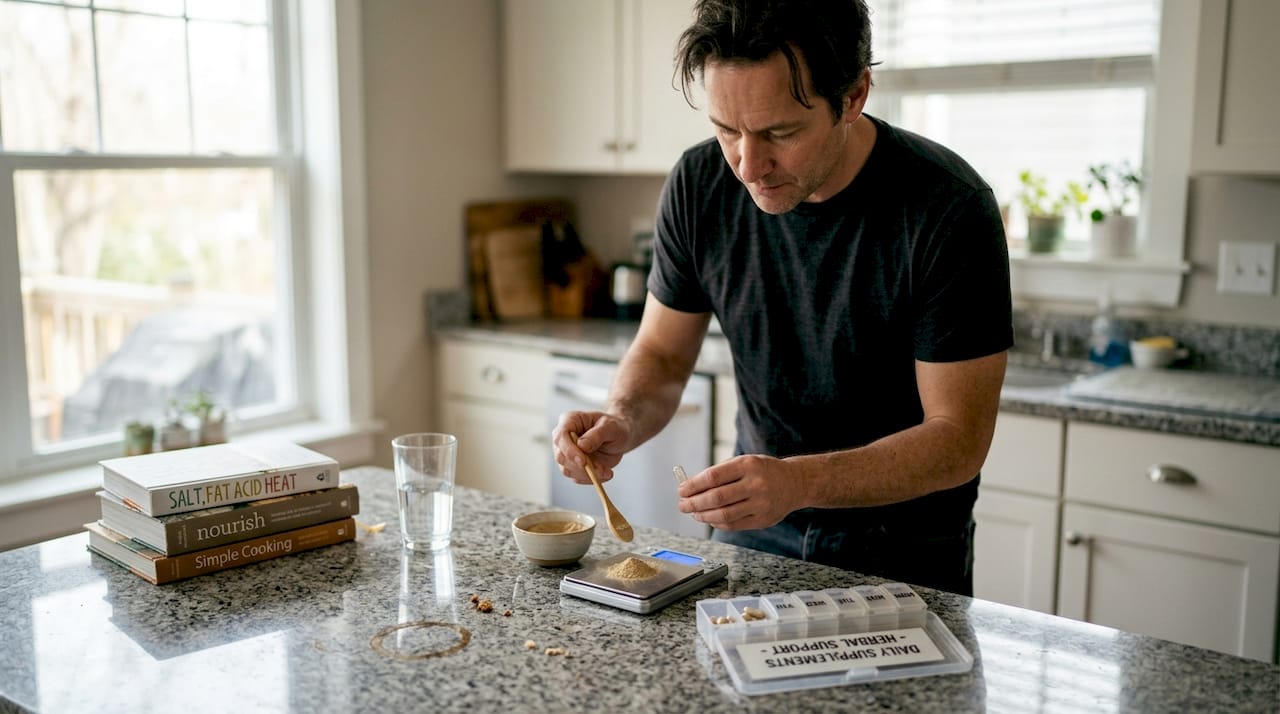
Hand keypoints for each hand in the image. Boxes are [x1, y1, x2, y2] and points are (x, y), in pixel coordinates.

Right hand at [551, 411, 632, 484]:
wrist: (620, 437)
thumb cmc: (614, 427)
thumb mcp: (610, 427)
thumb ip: (596, 435)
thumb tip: (581, 446)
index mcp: (570, 421)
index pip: (560, 436)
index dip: (569, 450)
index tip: (583, 461)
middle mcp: (564, 438)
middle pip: (561, 456)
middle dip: (580, 467)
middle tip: (601, 469)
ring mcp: (567, 453)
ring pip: (567, 470)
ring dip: (587, 474)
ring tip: (607, 471)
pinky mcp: (573, 466)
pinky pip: (577, 477)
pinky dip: (591, 479)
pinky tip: (605, 473)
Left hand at [676, 454, 805, 530]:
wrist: (795, 483)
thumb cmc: (763, 471)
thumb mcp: (743, 462)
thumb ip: (719, 473)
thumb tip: (691, 487)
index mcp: (748, 465)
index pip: (713, 477)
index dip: (693, 485)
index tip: (681, 490)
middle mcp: (755, 484)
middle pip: (716, 498)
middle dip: (694, 503)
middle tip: (683, 505)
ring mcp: (761, 504)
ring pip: (723, 515)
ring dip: (703, 516)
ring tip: (694, 513)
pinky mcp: (763, 520)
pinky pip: (733, 525)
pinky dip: (717, 523)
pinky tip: (709, 519)